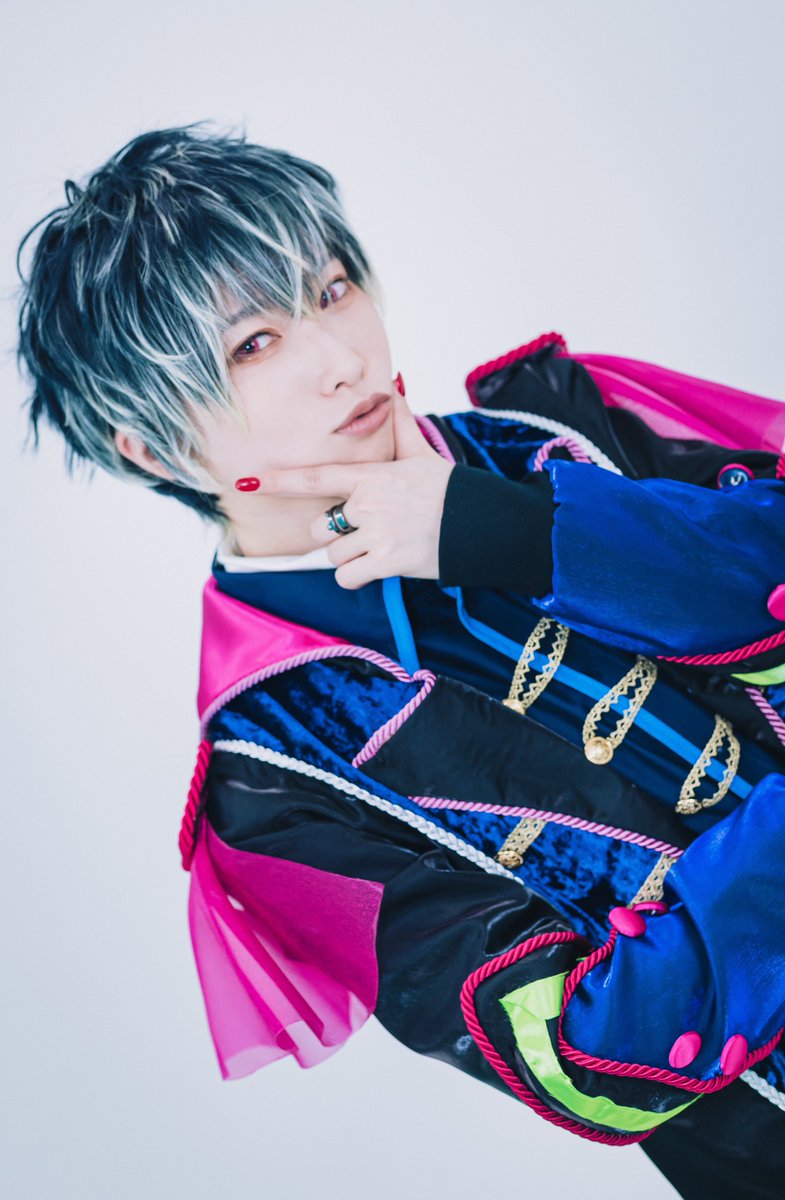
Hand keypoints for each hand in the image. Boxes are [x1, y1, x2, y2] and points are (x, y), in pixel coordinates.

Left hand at [251, 387, 453, 587]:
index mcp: (369, 477)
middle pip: (319, 528)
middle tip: (365, 532)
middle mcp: (367, 505)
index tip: (245, 482)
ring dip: (350, 558)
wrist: (480, 524)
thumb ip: (400, 424)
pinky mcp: (386, 562)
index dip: (276, 480)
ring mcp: (375, 535)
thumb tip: (393, 384)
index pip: (313, 478)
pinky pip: (347, 577)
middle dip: (334, 534)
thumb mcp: (421, 455)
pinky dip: (357, 577)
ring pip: (333, 556)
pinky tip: (378, 567)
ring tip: (380, 548)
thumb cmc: (449, 491)